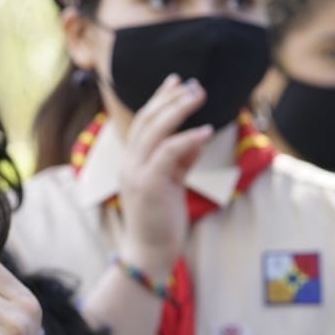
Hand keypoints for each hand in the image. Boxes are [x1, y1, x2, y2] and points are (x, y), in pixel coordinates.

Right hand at [115, 75, 214, 271]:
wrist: (149, 253)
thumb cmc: (161, 222)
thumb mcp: (172, 185)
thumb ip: (181, 161)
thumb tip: (197, 137)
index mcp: (132, 162)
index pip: (143, 122)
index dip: (159, 99)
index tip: (177, 81)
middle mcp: (129, 163)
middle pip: (147, 120)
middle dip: (170, 98)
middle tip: (194, 84)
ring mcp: (136, 173)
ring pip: (155, 130)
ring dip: (178, 109)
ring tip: (199, 95)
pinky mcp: (149, 184)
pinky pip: (169, 153)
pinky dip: (187, 138)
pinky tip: (205, 130)